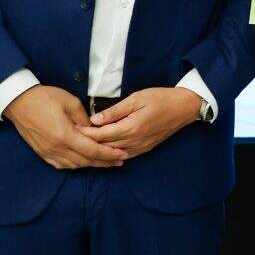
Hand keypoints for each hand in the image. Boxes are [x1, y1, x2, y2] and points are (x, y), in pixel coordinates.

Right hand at [4, 85, 126, 169]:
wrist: (18, 101)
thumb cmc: (45, 98)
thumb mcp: (71, 102)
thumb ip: (85, 119)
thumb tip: (95, 130)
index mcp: (65, 135)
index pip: (92, 150)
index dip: (109, 154)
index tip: (122, 154)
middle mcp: (57, 148)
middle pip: (85, 161)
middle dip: (104, 162)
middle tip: (119, 160)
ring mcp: (48, 152)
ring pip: (74, 165)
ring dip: (90, 165)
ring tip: (105, 162)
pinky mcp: (41, 152)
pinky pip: (61, 164)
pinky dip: (75, 165)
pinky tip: (83, 162)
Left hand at [81, 88, 203, 158]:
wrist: (184, 108)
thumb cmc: (161, 98)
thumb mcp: (137, 98)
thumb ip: (115, 110)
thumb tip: (95, 119)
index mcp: (131, 128)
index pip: (101, 135)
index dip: (85, 133)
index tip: (71, 130)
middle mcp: (134, 141)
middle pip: (104, 146)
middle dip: (87, 143)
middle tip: (71, 138)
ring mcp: (139, 147)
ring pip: (112, 153)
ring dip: (98, 150)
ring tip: (82, 145)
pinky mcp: (144, 149)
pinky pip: (123, 155)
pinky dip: (111, 154)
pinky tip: (103, 151)